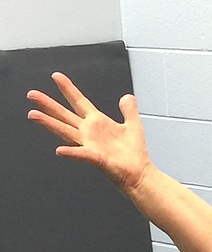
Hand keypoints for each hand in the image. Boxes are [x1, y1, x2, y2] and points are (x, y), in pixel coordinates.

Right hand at [27, 72, 151, 191]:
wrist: (140, 174)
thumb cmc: (135, 154)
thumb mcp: (133, 125)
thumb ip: (129, 110)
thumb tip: (128, 97)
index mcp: (97, 123)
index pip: (79, 101)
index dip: (68, 89)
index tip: (56, 76)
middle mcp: (89, 133)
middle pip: (65, 115)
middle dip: (48, 104)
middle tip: (32, 94)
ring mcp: (90, 145)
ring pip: (65, 132)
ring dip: (49, 123)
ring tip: (34, 115)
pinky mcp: (96, 158)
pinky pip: (81, 154)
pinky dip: (71, 153)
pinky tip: (60, 151)